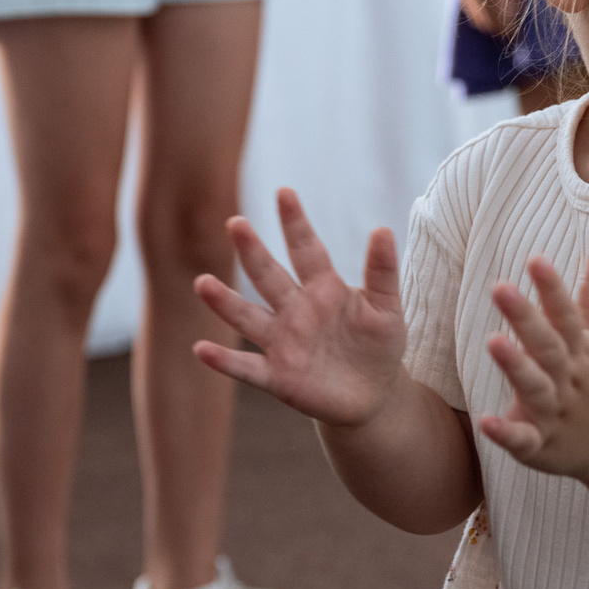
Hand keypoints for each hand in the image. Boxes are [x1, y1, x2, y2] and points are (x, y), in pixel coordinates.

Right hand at [191, 188, 408, 428]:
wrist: (374, 395)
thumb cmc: (379, 345)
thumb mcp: (387, 308)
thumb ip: (383, 272)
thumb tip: (384, 229)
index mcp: (323, 288)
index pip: (306, 249)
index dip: (295, 223)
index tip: (284, 192)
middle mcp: (295, 310)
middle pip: (269, 276)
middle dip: (253, 251)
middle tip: (236, 223)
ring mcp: (282, 342)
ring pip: (248, 317)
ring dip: (224, 302)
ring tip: (203, 283)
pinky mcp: (277, 376)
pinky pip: (245, 367)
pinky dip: (224, 360)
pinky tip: (201, 348)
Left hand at [478, 245, 588, 481]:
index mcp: (581, 350)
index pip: (567, 315)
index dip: (552, 288)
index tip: (536, 259)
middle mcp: (569, 379)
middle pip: (548, 346)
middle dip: (527, 318)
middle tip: (501, 288)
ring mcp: (556, 413)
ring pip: (536, 389)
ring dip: (517, 367)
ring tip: (493, 341)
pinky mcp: (542, 446)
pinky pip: (524, 440)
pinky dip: (507, 433)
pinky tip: (486, 421)